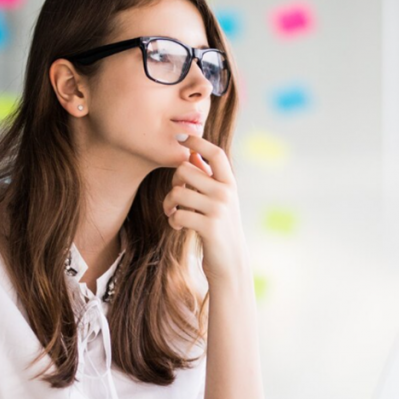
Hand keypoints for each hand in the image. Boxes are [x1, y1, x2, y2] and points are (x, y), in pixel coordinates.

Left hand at [163, 135, 248, 284]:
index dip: (197, 141)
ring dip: (168, 204)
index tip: (181, 137)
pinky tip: (178, 226)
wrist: (230, 261)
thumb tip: (192, 152)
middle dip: (173, 181)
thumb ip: (208, 178)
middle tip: (175, 196)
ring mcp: (219, 210)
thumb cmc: (220, 227)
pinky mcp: (209, 227)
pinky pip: (178, 214)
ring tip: (172, 212)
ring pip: (177, 192)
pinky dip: (172, 220)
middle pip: (185, 169)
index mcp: (229, 183)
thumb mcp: (219, 199)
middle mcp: (226, 193)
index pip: (215, 153)